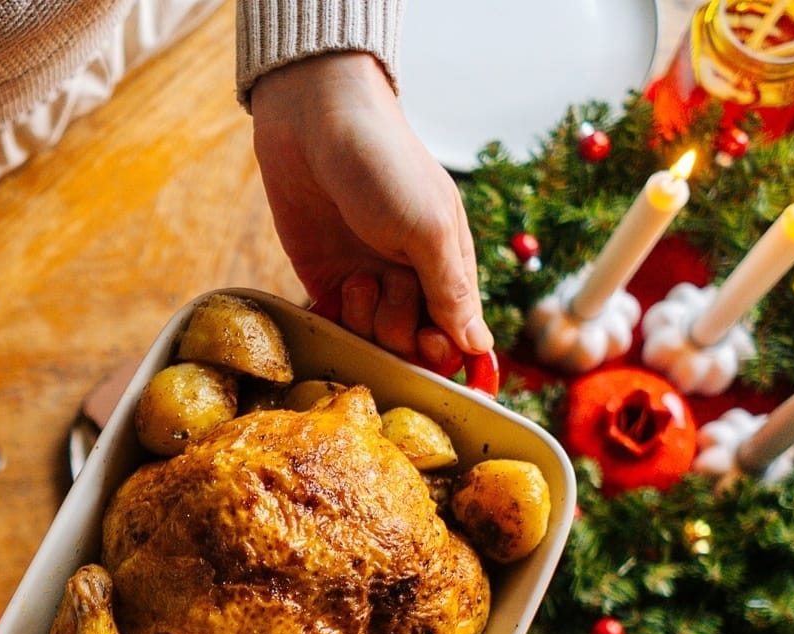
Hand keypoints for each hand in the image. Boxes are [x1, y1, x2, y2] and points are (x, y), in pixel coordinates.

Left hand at [251, 52, 489, 365]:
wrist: (315, 123)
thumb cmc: (385, 164)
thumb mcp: (429, 227)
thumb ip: (451, 290)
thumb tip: (478, 347)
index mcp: (449, 263)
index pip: (457, 332)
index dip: (444, 350)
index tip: (430, 345)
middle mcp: (410, 278)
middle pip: (412, 344)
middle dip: (400, 331)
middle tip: (387, 288)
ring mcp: (367, 281)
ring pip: (373, 340)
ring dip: (365, 319)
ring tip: (356, 278)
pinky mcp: (325, 281)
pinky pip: (336, 327)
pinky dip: (335, 325)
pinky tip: (335, 297)